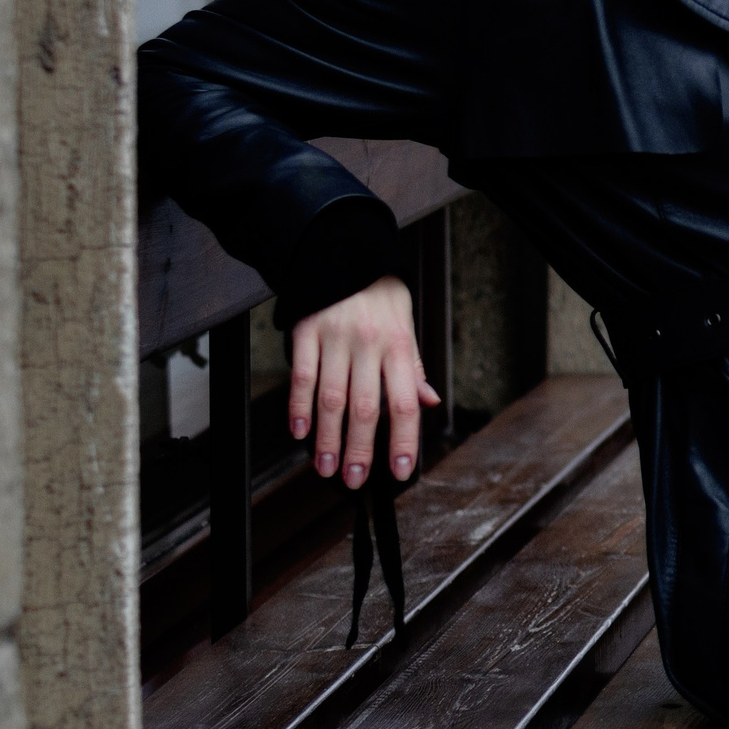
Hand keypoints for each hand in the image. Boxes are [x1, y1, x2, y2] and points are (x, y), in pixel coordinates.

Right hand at [288, 274, 438, 486]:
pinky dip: (299, 407)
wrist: (344, 249)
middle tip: (353, 479)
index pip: (405, 402)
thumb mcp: (407, 322)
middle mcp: (369, 345)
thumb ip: (414, 366)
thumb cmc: (379, 292)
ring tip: (326, 467)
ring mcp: (336, 339)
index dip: (403, 439)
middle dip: (360, 449)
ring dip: (327, 439)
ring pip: (331, 398)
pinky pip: (302, 376)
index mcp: (399, 346)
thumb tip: (429, 402)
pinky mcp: (306, 333)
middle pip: (365, 408)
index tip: (399, 469)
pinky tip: (300, 432)